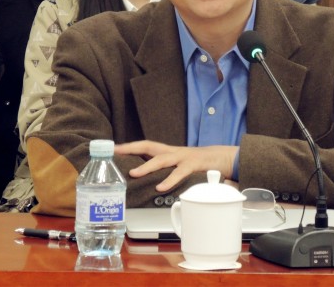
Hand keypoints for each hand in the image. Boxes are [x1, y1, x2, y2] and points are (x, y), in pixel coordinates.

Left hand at [114, 140, 237, 192]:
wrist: (221, 158)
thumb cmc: (196, 164)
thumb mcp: (177, 165)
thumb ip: (163, 170)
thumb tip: (144, 182)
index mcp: (167, 151)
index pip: (144, 145)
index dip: (128, 146)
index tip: (112, 148)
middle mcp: (172, 151)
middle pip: (148, 146)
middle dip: (131, 149)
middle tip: (116, 153)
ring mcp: (183, 157)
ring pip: (162, 159)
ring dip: (147, 166)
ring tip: (134, 174)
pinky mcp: (194, 165)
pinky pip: (180, 172)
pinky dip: (170, 180)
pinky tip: (160, 187)